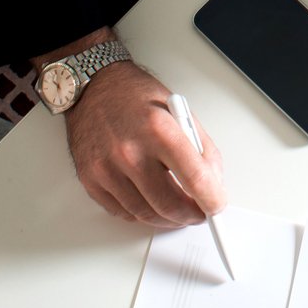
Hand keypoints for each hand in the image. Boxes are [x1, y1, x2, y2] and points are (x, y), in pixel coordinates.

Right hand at [63, 60, 224, 226]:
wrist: (94, 88)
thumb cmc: (135, 96)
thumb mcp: (180, 112)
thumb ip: (201, 149)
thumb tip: (214, 183)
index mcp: (159, 130)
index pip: (194, 178)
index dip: (211, 200)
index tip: (217, 206)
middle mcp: (130, 151)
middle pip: (169, 204)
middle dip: (191, 216)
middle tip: (200, 213)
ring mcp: (107, 168)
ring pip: (145, 214)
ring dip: (167, 219)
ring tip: (178, 210)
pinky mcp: (90, 180)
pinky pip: (122, 212)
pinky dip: (142, 213)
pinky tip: (151, 202)